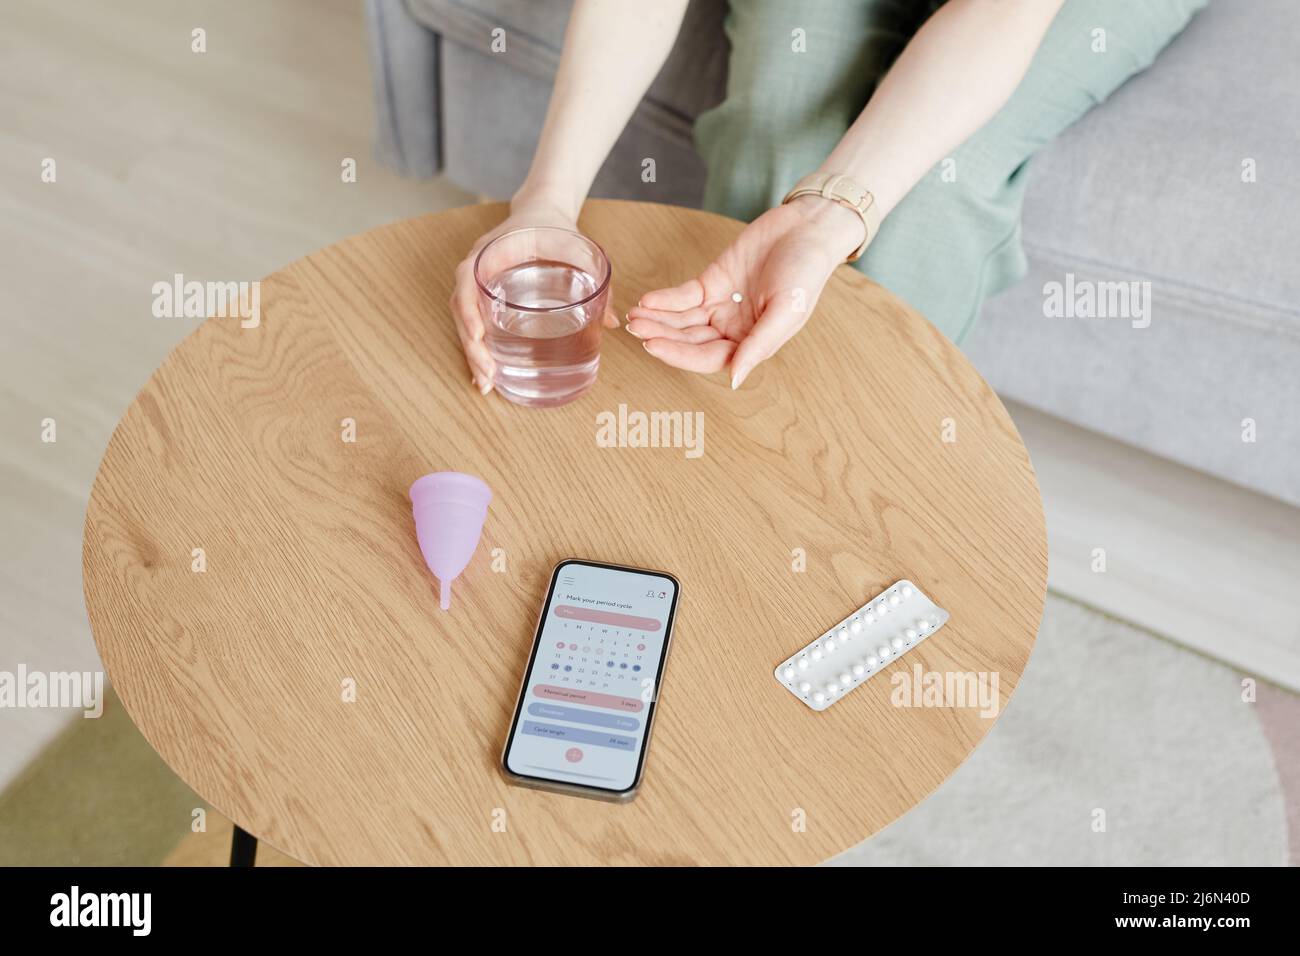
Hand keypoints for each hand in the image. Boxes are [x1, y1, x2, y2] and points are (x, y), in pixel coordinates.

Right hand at [451, 192, 618, 394]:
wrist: (542, 210)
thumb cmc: (556, 227)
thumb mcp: (578, 247)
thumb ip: (596, 278)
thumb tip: (612, 321)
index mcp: (492, 250)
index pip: (467, 279)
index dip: (469, 309)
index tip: (478, 336)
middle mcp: (478, 267)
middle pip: (462, 308)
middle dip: (471, 345)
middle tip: (487, 376)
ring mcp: (479, 281)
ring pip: (465, 319)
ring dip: (472, 352)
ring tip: (485, 383)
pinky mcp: (487, 293)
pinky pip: (475, 320)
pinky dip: (479, 346)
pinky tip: (487, 372)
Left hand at [627, 195, 865, 388]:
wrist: (808, 228)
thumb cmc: (807, 273)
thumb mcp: (786, 312)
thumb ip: (759, 346)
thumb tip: (735, 380)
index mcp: (752, 344)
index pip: (709, 358)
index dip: (680, 355)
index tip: (654, 346)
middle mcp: (733, 329)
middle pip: (689, 341)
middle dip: (662, 336)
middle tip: (636, 329)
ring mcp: (720, 306)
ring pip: (682, 320)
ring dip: (658, 319)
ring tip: (635, 316)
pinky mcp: (712, 282)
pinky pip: (683, 296)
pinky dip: (665, 299)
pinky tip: (648, 301)